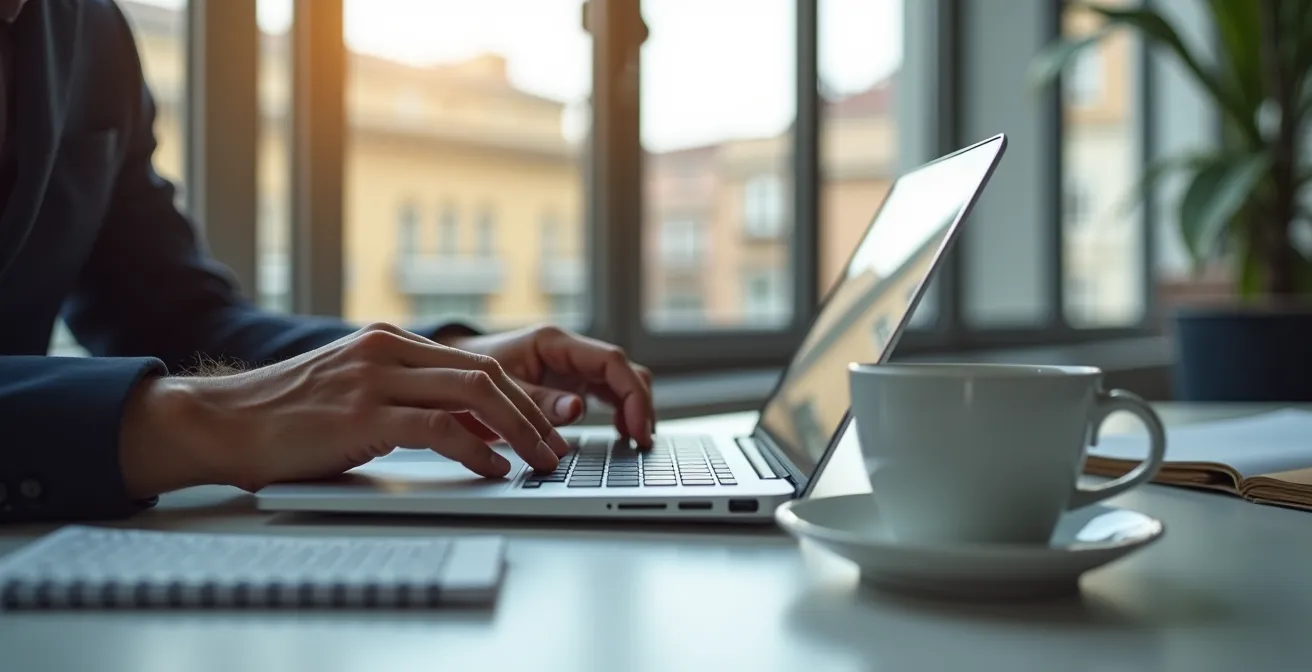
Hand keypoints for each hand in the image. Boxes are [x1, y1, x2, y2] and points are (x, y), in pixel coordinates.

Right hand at [118, 323, 570, 497]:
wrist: (221, 421)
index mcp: (389, 342)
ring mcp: (375, 379)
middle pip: (486, 374)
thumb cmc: (287, 417)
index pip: (476, 362)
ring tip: (539, 461)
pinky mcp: (361, 415)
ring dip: (518, 430)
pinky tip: (494, 468)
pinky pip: (439, 429)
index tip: (544, 427)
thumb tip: (473, 431)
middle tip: (556, 448)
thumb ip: (411, 403)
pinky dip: (477, 450)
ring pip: (473, 394)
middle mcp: (387, 351)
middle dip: (531, 414)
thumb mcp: (357, 397)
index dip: (520, 397)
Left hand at [440, 325, 654, 444]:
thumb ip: (536, 400)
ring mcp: (572, 368)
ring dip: (634, 410)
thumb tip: (576, 409)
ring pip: (621, 383)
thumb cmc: (467, 373)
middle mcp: (569, 351)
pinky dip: (619, 413)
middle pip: (624, 372)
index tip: (636, 426)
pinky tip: (621, 436)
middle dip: (640, 404)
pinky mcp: (570, 384)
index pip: (611, 361)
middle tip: (643, 440)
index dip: (631, 394)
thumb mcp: (497, 389)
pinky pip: (607, 395)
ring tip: (636, 442)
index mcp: (554, 342)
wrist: (448, 372)